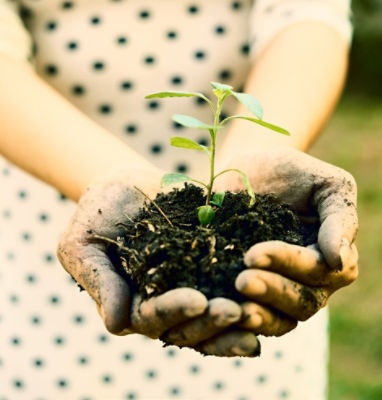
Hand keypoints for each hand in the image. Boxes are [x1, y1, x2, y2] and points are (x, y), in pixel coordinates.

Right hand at [57, 169, 259, 355]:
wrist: (126, 184)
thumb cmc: (98, 211)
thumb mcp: (84, 244)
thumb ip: (98, 281)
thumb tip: (116, 324)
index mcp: (133, 302)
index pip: (153, 318)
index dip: (174, 312)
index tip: (198, 301)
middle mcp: (165, 301)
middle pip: (189, 325)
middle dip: (212, 322)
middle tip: (236, 311)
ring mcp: (190, 284)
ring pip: (214, 313)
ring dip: (237, 318)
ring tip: (259, 314)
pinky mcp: (210, 264)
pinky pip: (231, 283)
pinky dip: (249, 293)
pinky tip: (272, 293)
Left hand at [215, 148, 358, 333]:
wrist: (249, 172)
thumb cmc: (289, 173)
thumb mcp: (324, 184)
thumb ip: (339, 217)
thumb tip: (340, 259)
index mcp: (330, 255)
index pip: (318, 270)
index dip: (289, 264)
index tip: (252, 254)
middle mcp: (311, 280)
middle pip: (302, 301)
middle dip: (271, 291)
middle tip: (241, 281)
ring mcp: (282, 288)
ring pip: (282, 318)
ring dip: (259, 315)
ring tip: (234, 307)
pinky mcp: (254, 292)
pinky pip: (254, 315)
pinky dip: (240, 320)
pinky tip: (220, 315)